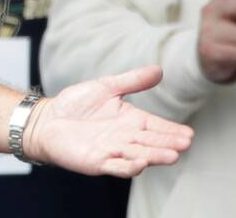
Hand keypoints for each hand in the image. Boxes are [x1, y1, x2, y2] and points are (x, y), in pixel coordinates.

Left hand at [25, 66, 192, 176]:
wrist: (47, 118)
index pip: (156, 126)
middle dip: (168, 144)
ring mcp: (113, 151)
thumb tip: (159, 69)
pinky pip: (116, 166)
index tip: (189, 134)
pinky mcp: (98, 161)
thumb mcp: (106, 87)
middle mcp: (126, 137)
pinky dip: (128, 166)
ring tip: (172, 155)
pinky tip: (140, 163)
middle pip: (151, 142)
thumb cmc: (76, 104)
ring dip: (155, 156)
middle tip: (185, 144)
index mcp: (131, 120)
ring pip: (139, 155)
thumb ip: (132, 81)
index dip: (172, 130)